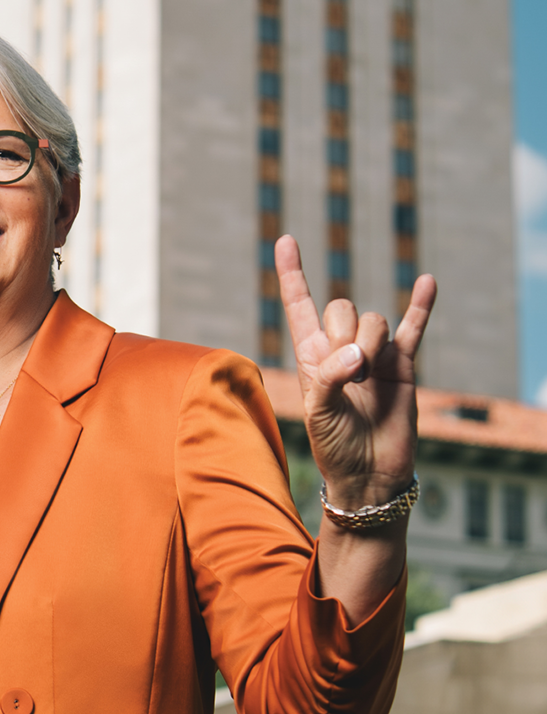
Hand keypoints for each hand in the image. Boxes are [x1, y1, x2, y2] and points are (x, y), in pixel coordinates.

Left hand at [275, 235, 435, 509]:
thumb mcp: (318, 413)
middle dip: (343, 333)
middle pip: (343, 309)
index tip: (285, 239)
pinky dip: (421, 305)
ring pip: (375, 320)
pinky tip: (427, 282)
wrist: (369, 474)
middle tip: (346, 372)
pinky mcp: (404, 365)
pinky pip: (414, 328)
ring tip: (366, 377)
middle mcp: (341, 348)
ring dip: (370, 343)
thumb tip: (358, 356)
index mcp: (310, 355)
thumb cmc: (334, 446)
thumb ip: (330, 379)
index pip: (300, 305)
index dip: (292, 274)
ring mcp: (374, 354)